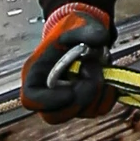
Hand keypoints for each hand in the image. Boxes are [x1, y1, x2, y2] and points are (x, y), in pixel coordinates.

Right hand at [21, 3, 114, 119]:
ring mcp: (67, 100)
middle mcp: (48, 92)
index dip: (48, 101)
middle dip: (78, 99)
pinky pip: (99, 109)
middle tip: (91, 74)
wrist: (84, 34)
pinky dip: (108, 95)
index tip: (69, 91)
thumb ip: (87, 30)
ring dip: (96, 91)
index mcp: (36, 73)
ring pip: (81, 112)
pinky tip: (107, 76)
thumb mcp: (78, 24)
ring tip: (97, 66)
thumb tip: (100, 39)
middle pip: (55, 116)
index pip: (31, 99)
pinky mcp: (85, 103)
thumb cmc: (73, 29)